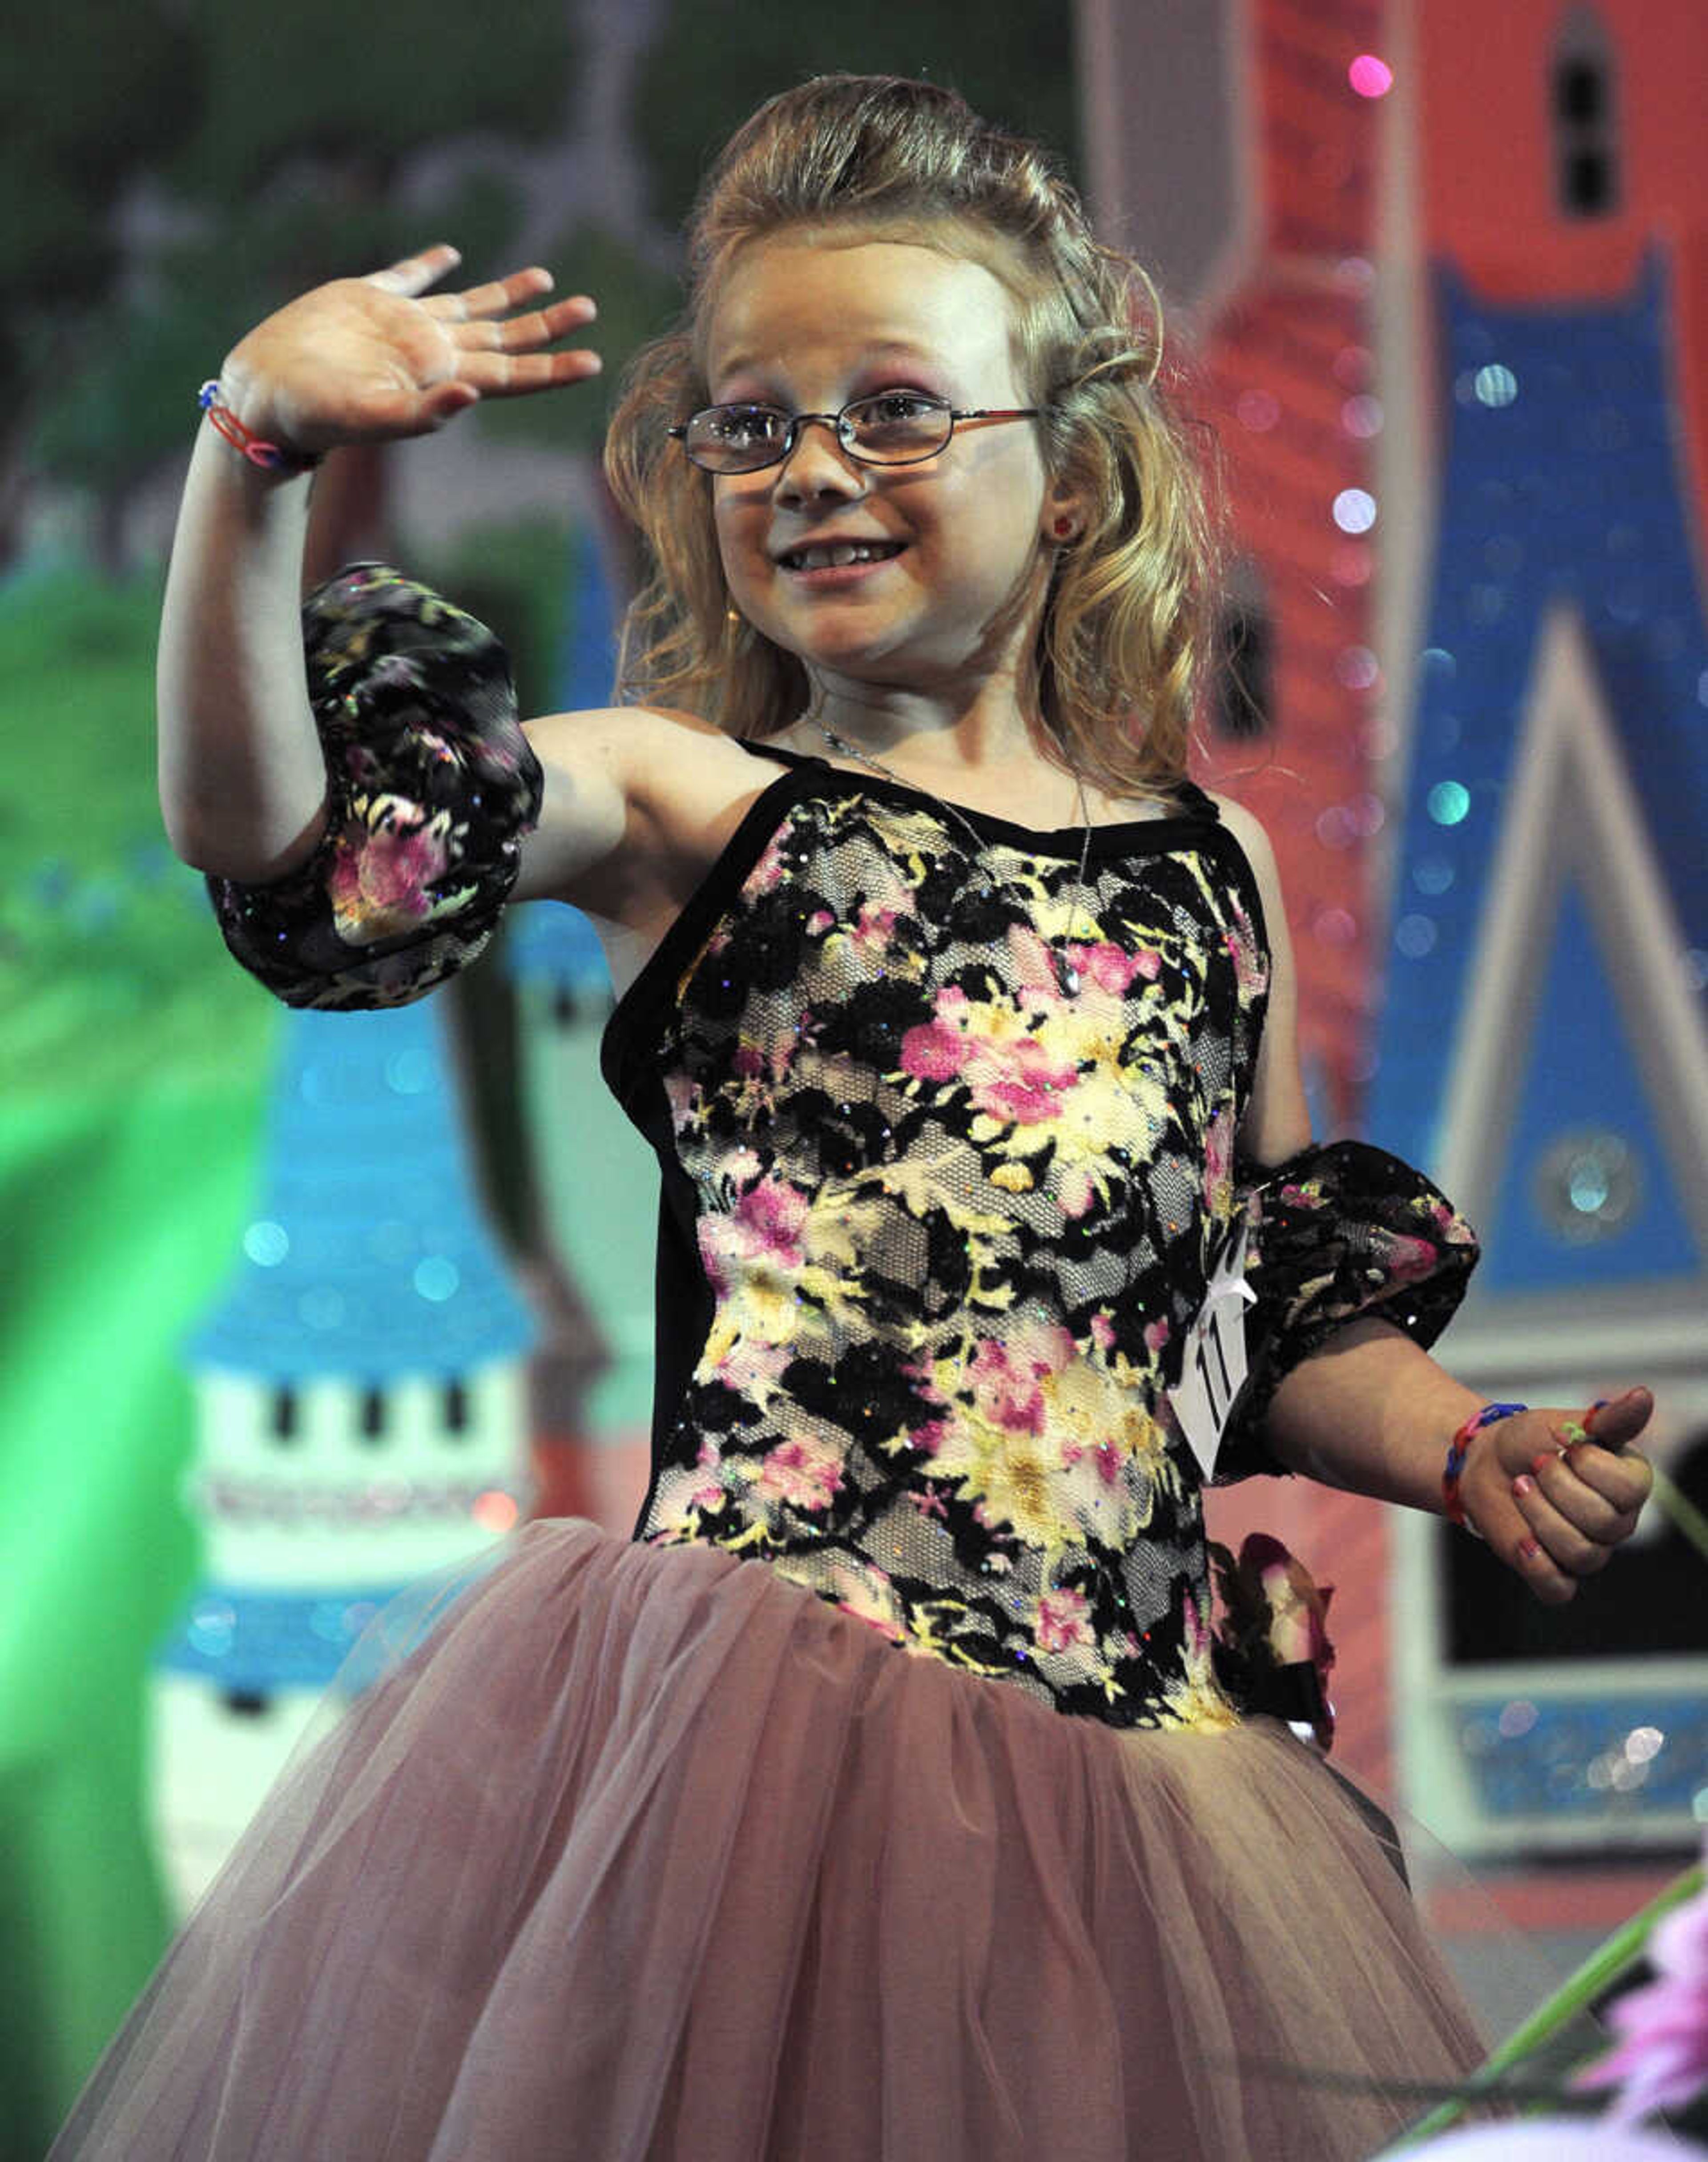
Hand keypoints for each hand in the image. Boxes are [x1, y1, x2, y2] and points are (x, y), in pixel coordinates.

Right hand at [218, 245, 599, 458]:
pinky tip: (453, 255)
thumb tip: (473, 394)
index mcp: (440, 381)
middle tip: (588, 308)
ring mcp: (401, 325)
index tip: (593, 361)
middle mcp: (430, 353)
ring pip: (469, 305)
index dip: (553, 368)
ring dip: (507, 293)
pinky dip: (432, 266)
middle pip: (503, 337)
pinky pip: (409, 278)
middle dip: (546, 325)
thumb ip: (425, 413)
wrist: (266, 393)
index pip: (511, 374)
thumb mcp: (374, 420)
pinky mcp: (366, 299)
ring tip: (545, 277)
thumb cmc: (317, 416)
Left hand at [1460, 1387, 1653, 1603]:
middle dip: (1558, 1489)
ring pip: (1583, 1554)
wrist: (1484, 1461)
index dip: (1588, 1467)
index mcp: (1630, 1484)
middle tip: (1533, 1468)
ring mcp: (1589, 1550)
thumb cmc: (1531, 1440)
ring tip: (1520, 1489)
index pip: (1629, 1489)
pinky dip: (1539, 1566)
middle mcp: (1617, 1522)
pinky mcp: (1555, 1572)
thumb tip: (1644, 1396)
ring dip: (1541, 1517)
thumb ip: (1608, 1418)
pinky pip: (1560, 1589)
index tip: (1562, 1446)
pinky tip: (1522, 1540)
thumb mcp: (1567, 1422)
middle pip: (1604, 1524)